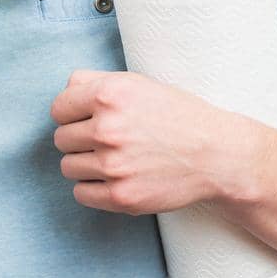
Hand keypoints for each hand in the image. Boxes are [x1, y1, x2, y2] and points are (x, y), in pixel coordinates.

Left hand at [50, 70, 264, 214]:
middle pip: (61, 139)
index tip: (87, 119)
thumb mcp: (139, 84)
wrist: (217, 155)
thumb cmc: (178, 116)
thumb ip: (95, 81)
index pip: (58, 109)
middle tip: (107, 140)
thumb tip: (66, 90)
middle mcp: (107, 128)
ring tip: (114, 159)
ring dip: (85, 164)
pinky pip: (81, 193)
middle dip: (79, 139)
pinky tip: (115, 178)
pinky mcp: (121, 196)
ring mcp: (113, 165)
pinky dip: (93, 188)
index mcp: (109, 94)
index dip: (72, 114)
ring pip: (68, 167)